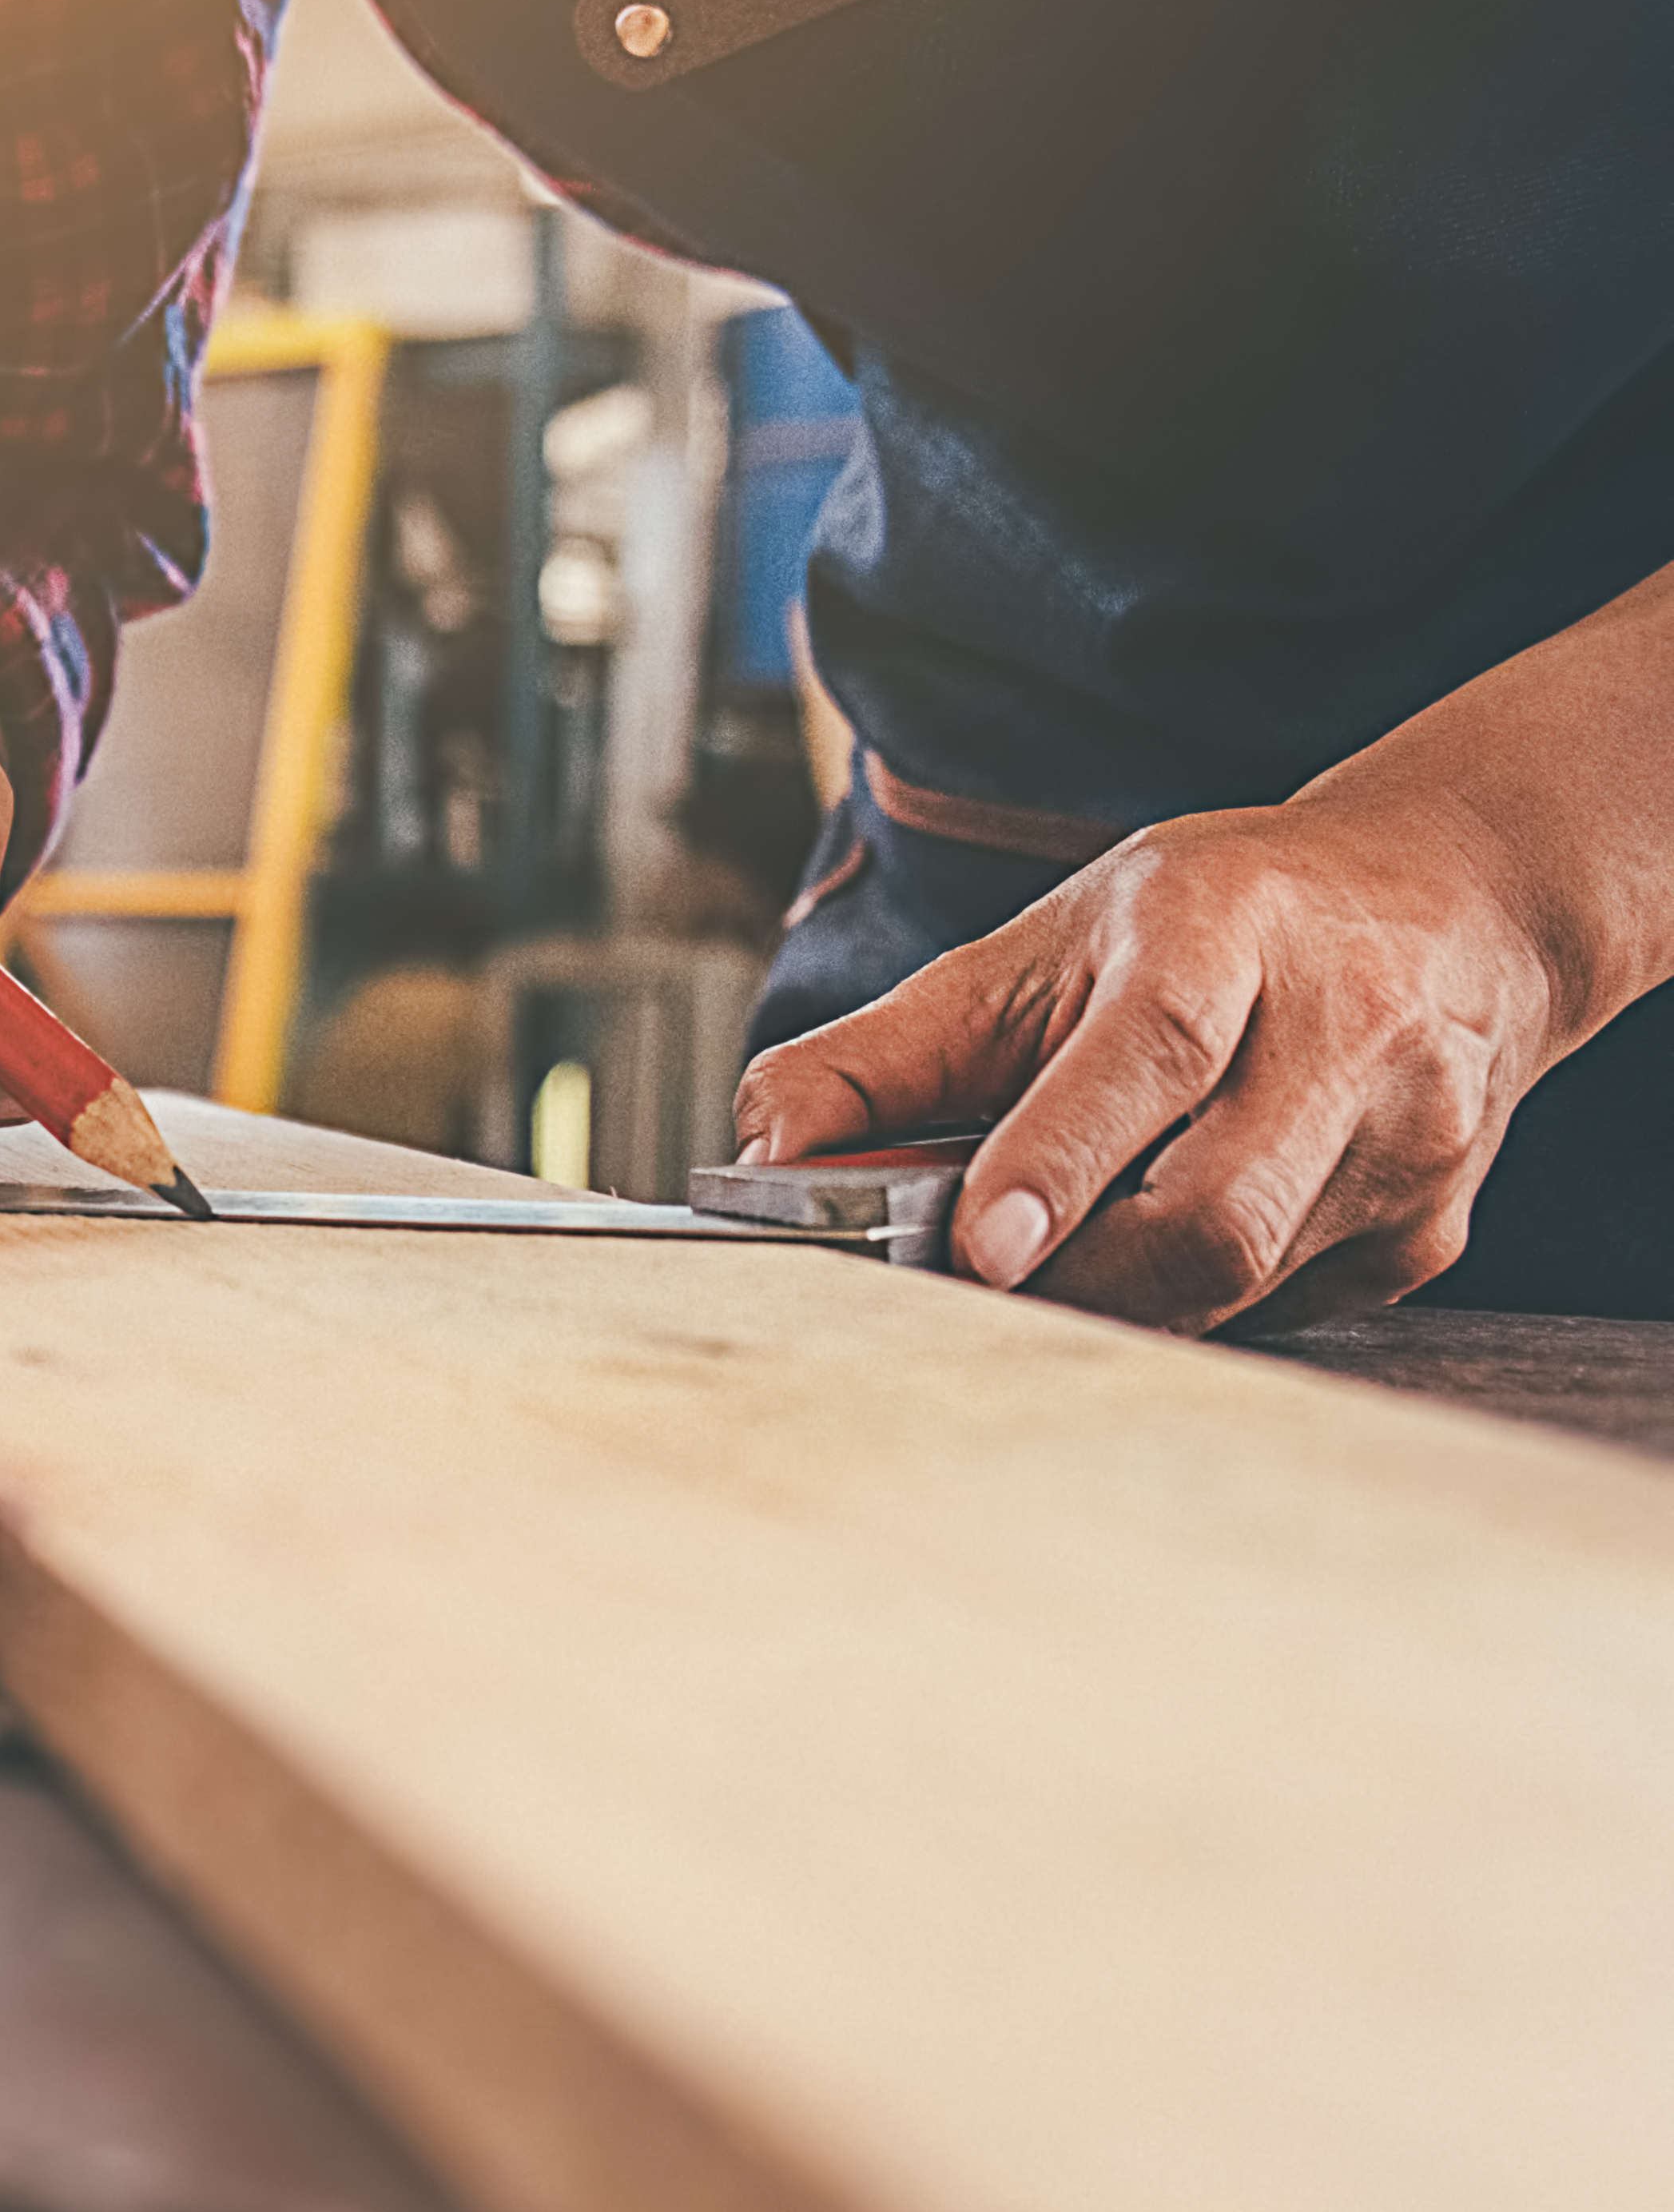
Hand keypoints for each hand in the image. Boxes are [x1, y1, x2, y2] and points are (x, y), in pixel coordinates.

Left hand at [736, 559, 1673, 1331]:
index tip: (979, 1248)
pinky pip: (1277, 1311)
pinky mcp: (1426, 1231)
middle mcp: (1344, 1030)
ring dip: (1117, 1297)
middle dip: (1072, 1275)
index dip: (1059, 1162)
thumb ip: (888, 1052)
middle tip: (975, 1281)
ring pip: (1237, 1284)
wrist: (1451, 900)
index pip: (1152, 1055)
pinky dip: (1190, 1301)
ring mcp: (1406, 1141)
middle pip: (1207, 1215)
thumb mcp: (1039, 944)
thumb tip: (760, 1151)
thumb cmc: (1220, 921)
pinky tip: (1170, 1237)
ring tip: (1061, 1248)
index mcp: (1229, 929)